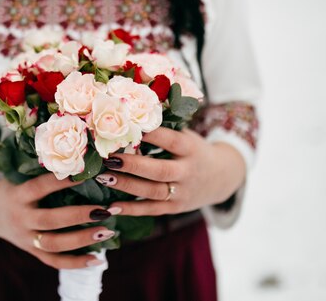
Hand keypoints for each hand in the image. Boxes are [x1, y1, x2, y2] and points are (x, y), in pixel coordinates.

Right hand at [0, 174, 116, 268]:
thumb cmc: (14, 188)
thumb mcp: (20, 177)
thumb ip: (42, 173)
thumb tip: (78, 161)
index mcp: (17, 196)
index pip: (39, 187)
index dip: (60, 182)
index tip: (84, 174)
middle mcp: (20, 219)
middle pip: (49, 220)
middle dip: (78, 216)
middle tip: (103, 210)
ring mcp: (25, 238)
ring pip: (54, 244)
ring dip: (82, 240)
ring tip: (106, 231)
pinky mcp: (31, 252)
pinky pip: (54, 261)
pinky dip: (76, 263)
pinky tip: (97, 260)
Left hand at [99, 127, 245, 215]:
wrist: (222, 177)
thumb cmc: (194, 150)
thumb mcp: (187, 135)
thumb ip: (165, 128)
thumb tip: (131, 115)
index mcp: (191, 149)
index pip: (171, 141)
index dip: (152, 135)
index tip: (129, 128)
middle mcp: (188, 172)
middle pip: (160, 170)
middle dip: (133, 165)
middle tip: (108, 158)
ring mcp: (182, 192)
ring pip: (152, 191)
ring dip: (126, 185)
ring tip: (103, 178)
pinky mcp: (175, 208)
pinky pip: (151, 210)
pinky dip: (130, 209)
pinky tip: (110, 207)